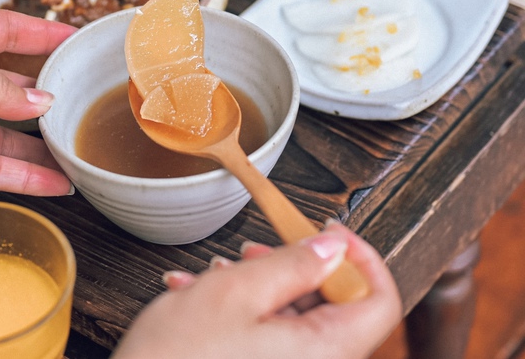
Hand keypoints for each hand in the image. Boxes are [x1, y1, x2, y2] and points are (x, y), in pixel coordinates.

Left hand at [0, 9, 75, 196]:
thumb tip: (40, 101)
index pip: (5, 31)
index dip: (41, 35)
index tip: (78, 39)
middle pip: (8, 86)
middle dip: (46, 93)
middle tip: (88, 99)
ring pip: (5, 135)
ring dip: (42, 142)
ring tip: (81, 146)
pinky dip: (24, 176)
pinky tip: (57, 181)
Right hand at [112, 222, 401, 358]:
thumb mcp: (236, 292)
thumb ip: (293, 264)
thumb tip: (333, 247)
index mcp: (325, 350)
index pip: (379, 301)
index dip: (361, 258)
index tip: (332, 233)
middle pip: (335, 308)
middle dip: (294, 269)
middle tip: (256, 250)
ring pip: (296, 321)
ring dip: (259, 288)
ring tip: (214, 275)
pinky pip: (272, 341)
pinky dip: (243, 315)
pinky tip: (201, 300)